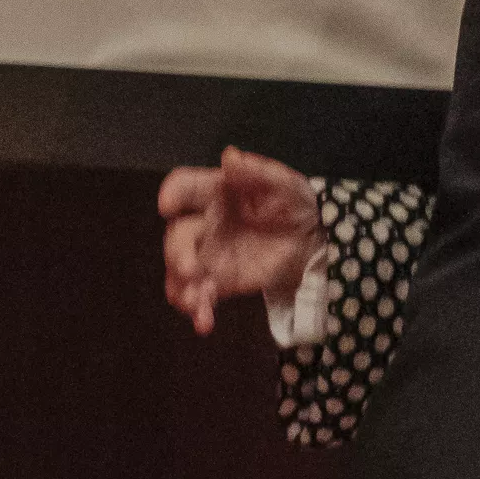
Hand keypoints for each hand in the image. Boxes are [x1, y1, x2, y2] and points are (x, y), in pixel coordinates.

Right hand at [156, 147, 321, 334]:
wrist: (311, 237)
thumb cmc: (291, 201)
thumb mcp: (284, 182)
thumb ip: (257, 171)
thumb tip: (231, 156)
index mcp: (213, 191)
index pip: (183, 187)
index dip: (173, 194)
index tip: (168, 205)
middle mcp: (202, 222)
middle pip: (177, 237)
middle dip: (178, 254)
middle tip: (191, 269)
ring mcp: (207, 254)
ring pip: (179, 272)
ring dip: (182, 287)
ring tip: (194, 301)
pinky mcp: (218, 280)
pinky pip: (199, 296)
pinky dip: (198, 310)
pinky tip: (204, 322)